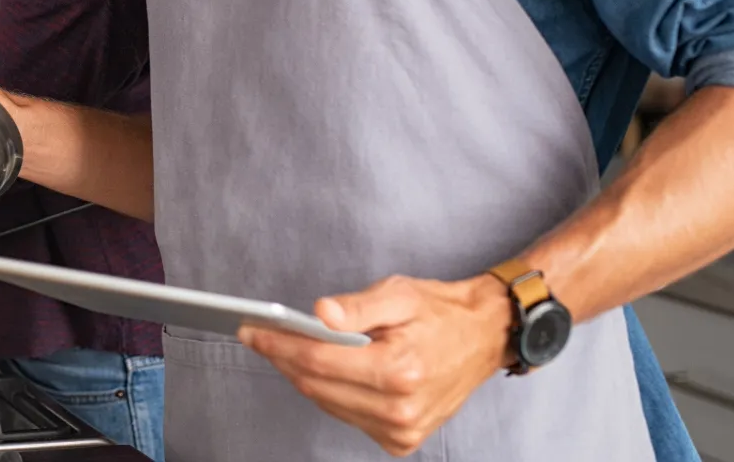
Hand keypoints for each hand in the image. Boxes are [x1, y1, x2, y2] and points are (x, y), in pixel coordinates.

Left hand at [238, 274, 511, 456]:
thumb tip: (318, 314)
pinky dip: (330, 394)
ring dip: (303, 377)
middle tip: (258, 335)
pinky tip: (323, 371)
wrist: (483, 338)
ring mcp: (402, 430)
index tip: (250, 330)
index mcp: (399, 370)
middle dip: (283, 359)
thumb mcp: (399, 293)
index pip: (318, 360)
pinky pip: (347, 416)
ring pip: (328, 404)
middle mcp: (400, 408)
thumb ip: (356, 307)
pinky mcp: (402, 440)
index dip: (278, 345)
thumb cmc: (439, 312)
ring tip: (284, 349)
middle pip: (317, 386)